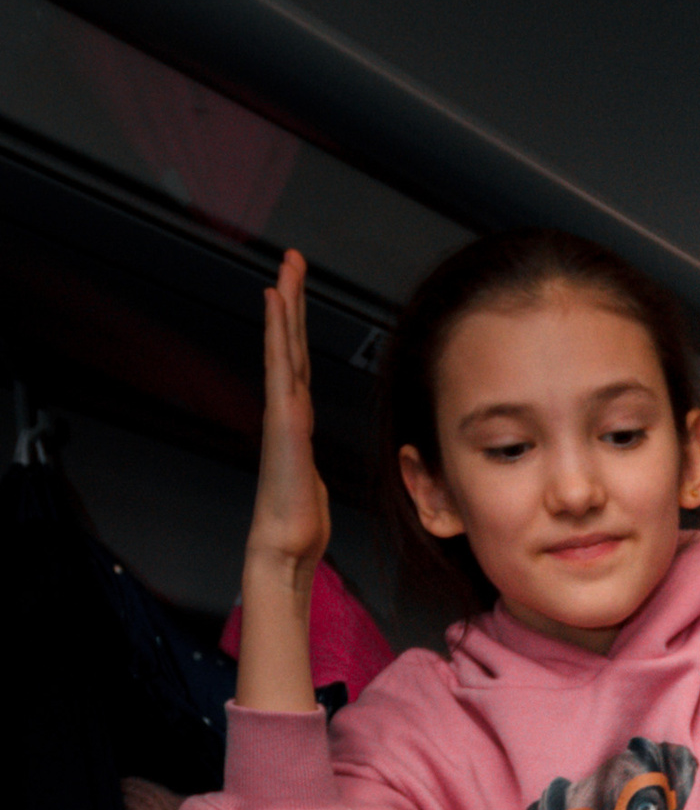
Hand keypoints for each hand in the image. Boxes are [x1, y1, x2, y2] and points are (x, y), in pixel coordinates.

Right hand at [236, 248, 327, 715]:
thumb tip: (307, 470)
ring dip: (286, 307)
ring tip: (286, 268)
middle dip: (291, 301)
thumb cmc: (298, 526)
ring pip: (285, 349)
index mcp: (295, 423)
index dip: (297, 328)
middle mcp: (287, 411)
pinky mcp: (283, 421)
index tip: (296, 291)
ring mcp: (283, 414)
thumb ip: (308, 467)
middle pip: (290, 346)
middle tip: (292, 258)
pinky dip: (278, 335)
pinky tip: (277, 307)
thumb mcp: (311, 487)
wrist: (285, 551)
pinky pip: (282, 368)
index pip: (299, 365)